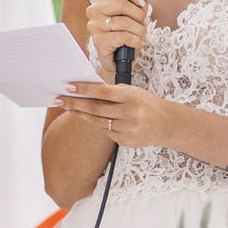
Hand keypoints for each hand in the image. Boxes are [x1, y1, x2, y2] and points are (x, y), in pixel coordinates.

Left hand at [58, 81, 177, 149]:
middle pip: (96, 109)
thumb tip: (88, 90)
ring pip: (98, 122)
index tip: (68, 86)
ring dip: (82, 114)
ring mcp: (128, 129)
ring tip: (70, 107)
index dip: (84, 89)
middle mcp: (130, 114)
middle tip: (60, 98)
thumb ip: (114, 92)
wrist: (168, 124)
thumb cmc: (148, 104)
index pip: (103, 92)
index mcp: (132, 97)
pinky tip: (95, 118)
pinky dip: (99, 124)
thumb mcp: (134, 92)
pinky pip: (106, 131)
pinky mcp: (126, 141)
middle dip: (75, 103)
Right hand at [84, 0, 155, 76]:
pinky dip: (135, 40)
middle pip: (121, 4)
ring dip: (139, 30)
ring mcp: (94, 25)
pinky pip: (123, 36)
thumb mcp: (138, 11)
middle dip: (139, 15)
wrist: (119, 58)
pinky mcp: (98, 41)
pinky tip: (135, 43)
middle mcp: (95, 9)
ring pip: (124, 22)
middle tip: (144, 22)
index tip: (141, 1)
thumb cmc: (126, 31)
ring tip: (140, 34)